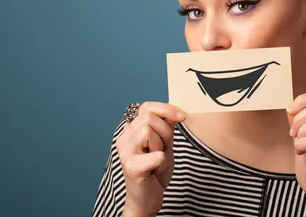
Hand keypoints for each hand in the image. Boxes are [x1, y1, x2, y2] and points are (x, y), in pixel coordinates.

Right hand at [116, 101, 186, 216]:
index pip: (146, 107)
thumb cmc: (155, 169)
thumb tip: (175, 110)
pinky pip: (156, 155)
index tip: (181, 117)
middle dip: (165, 132)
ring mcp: (125, 153)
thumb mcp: (164, 143)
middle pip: (149, 118)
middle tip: (164, 148)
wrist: (147, 198)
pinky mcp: (131, 168)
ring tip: (158, 159)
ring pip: (148, 132)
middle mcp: (124, 138)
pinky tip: (156, 170)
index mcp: (131, 130)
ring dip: (161, 146)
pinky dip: (162, 162)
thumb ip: (166, 126)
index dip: (166, 109)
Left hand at [286, 92, 305, 216]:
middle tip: (293, 133)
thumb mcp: (303, 145)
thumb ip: (300, 128)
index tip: (290, 111)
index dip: (303, 100)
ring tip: (299, 145)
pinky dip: (302, 144)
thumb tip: (291, 108)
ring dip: (302, 131)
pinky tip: (302, 153)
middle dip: (301, 116)